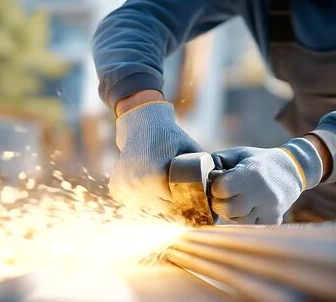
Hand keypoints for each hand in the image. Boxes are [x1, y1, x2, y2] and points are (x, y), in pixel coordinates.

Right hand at [110, 101, 201, 216]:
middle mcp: (137, 183)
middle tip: (188, 210)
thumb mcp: (192, 150)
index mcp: (155, 176)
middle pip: (163, 210)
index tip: (197, 210)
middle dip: (176, 211)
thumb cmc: (170, 137)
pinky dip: (144, 204)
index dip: (189, 208)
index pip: (177, 205)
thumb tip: (219, 191)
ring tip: (171, 203)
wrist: (141, 125)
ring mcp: (124, 187)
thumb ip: (205, 170)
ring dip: (159, 210)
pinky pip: (135, 204)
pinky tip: (154, 198)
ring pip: (148, 209)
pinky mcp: (116, 187)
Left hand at [211, 138, 322, 224]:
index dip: (215, 187)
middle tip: (223, 196)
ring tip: (237, 200)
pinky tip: (247, 208)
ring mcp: (269, 209)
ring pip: (237, 221)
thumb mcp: (239, 153)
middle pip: (227, 209)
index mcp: (251, 173)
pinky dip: (244, 219)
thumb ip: (217, 160)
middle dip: (219, 203)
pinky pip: (249, 227)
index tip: (219, 183)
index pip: (221, 189)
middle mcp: (261, 193)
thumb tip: (198, 173)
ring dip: (231, 213)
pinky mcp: (274, 220)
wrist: (292, 171)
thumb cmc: (259, 161)